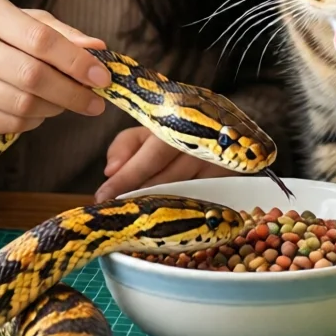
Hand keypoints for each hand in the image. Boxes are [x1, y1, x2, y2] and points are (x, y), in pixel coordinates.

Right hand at [0, 0, 109, 139]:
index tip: (102, 77)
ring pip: (22, 104)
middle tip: (96, 102)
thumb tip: (98, 49)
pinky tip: (40, 112)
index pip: (40, 39)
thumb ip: (62, 34)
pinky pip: (8, 124)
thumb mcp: (24, 22)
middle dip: (72, 92)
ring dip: (55, 108)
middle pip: (32, 76)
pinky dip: (34, 122)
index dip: (76, 61)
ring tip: (67, 103)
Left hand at [95, 126, 238, 202]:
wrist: (228, 130)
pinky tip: (166, 215)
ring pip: (184, 190)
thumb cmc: (178, 131)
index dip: (127, 176)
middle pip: (168, 176)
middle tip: (117, 209)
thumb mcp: (150, 130)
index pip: (151, 153)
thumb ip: (126, 146)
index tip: (103, 195)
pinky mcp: (232, 178)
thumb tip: (110, 171)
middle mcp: (203, 138)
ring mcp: (220, 160)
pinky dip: (181, 208)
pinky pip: (201, 199)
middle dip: (140, 194)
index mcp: (179, 119)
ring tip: (137, 214)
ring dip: (158, 204)